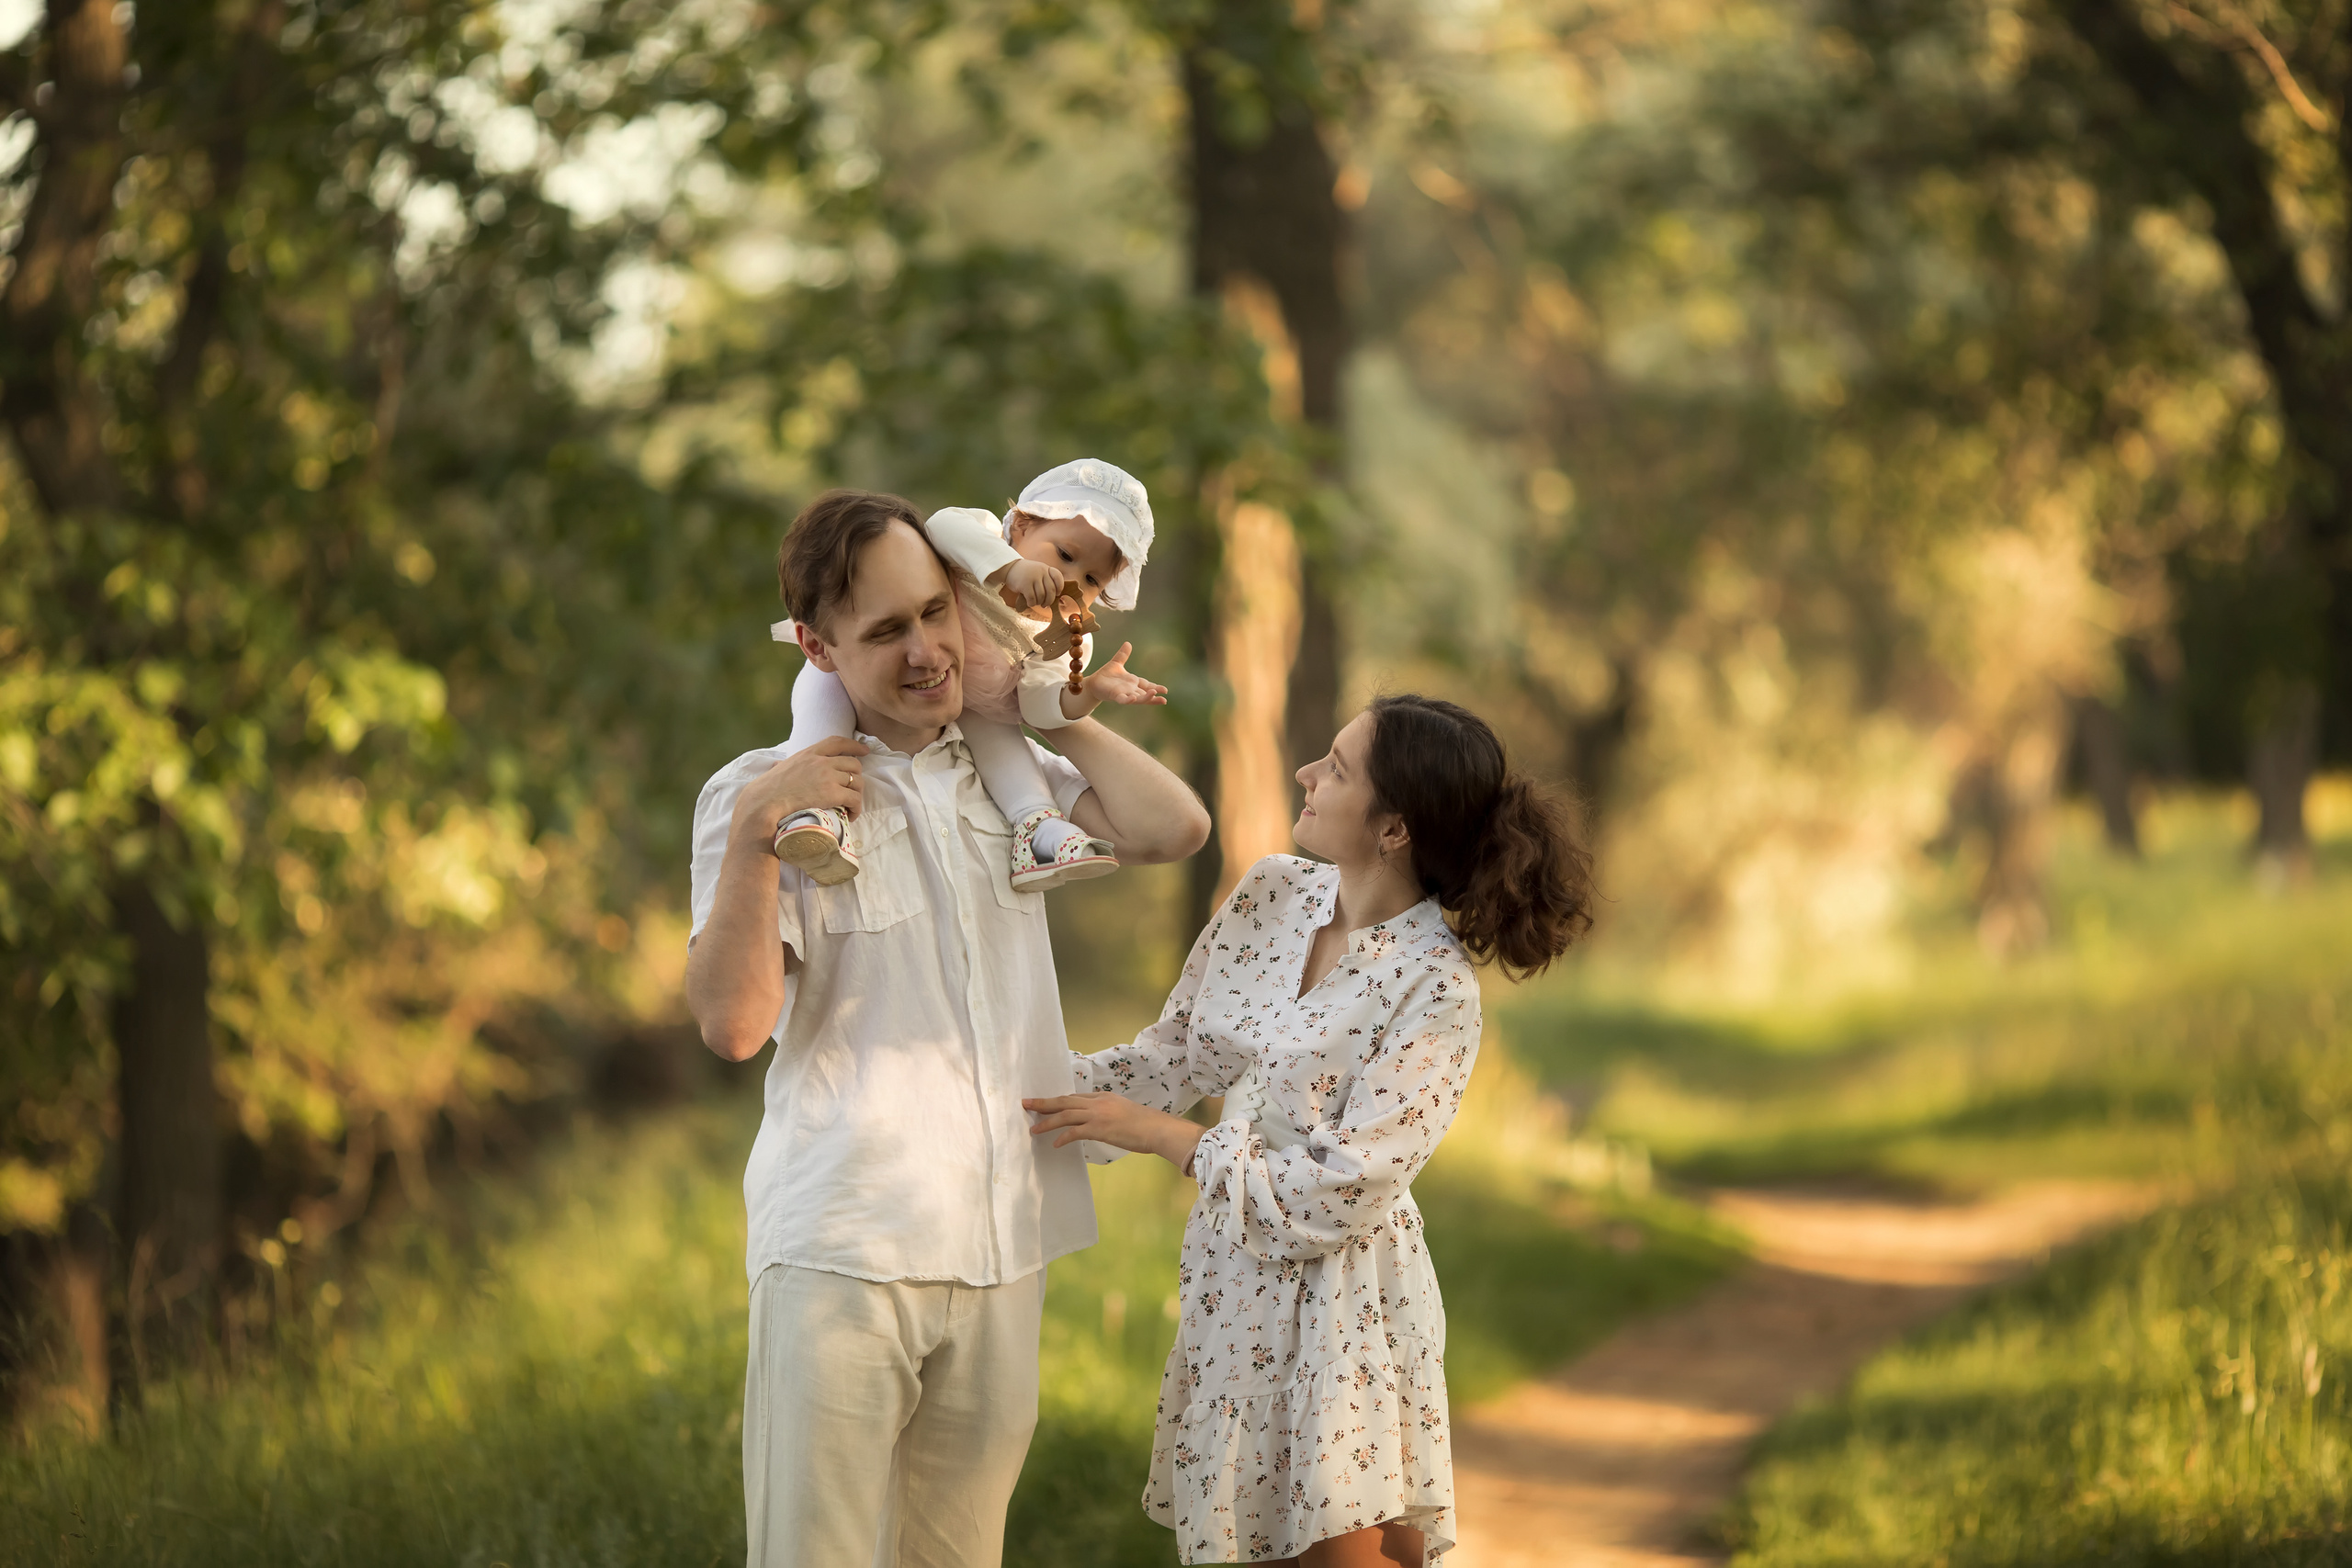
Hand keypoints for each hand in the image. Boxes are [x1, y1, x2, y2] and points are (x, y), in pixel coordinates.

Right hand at [732, 736, 865, 852]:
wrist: (765, 802)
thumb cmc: (767, 789)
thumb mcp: (779, 768)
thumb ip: (783, 764)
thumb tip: (776, 765)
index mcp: (809, 752)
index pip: (838, 742)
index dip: (854, 745)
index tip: (864, 750)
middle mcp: (821, 761)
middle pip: (853, 764)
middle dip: (856, 777)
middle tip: (852, 790)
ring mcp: (828, 776)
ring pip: (857, 782)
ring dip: (857, 794)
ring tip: (851, 805)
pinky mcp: (832, 793)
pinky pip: (855, 799)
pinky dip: (856, 808)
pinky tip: (851, 815)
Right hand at [1000, 559, 1064, 610]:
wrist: (1009, 567)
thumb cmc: (1025, 573)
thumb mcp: (1038, 571)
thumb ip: (1046, 579)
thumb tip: (1054, 596)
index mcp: (1046, 568)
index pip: (1058, 577)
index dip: (1059, 587)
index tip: (1056, 593)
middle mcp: (1041, 571)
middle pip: (1051, 590)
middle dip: (1049, 600)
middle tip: (1045, 604)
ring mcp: (1033, 577)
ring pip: (1042, 595)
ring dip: (1039, 602)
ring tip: (1036, 603)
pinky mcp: (1025, 584)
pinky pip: (1032, 598)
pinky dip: (1032, 603)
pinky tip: (1029, 603)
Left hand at [1023, 1092, 1205, 1170]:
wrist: (1157, 1129)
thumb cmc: (1144, 1125)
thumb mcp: (1123, 1112)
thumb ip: (1108, 1113)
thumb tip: (1098, 1123)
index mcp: (1103, 1097)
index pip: (1074, 1098)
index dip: (1057, 1101)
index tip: (1044, 1104)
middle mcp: (1098, 1102)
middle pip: (1064, 1101)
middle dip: (1043, 1103)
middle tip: (1026, 1104)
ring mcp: (1098, 1114)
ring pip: (1065, 1115)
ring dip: (1047, 1121)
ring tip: (1033, 1129)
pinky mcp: (1100, 1128)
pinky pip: (1075, 1132)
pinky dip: (1063, 1137)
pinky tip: (1056, 1144)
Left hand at [1082, 643, 1166, 707]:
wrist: (1093, 683)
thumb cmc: (1106, 675)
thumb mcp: (1116, 663)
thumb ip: (1123, 655)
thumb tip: (1128, 643)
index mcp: (1133, 682)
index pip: (1146, 685)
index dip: (1155, 687)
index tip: (1165, 690)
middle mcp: (1130, 689)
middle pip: (1144, 694)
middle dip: (1154, 697)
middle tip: (1164, 700)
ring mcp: (1123, 693)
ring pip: (1137, 698)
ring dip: (1145, 698)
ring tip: (1154, 695)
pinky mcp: (1115, 696)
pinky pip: (1123, 699)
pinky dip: (1128, 699)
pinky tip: (1134, 698)